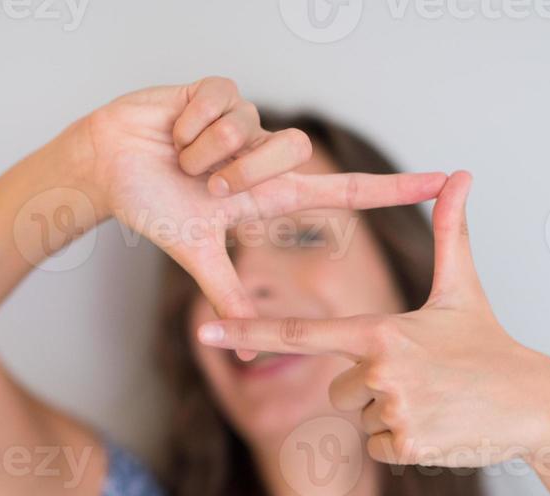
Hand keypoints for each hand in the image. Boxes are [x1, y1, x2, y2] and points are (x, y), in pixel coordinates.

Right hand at [75, 77, 446, 318]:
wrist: (106, 169)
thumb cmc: (150, 206)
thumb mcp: (196, 254)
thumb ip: (229, 296)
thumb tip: (248, 351)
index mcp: (269, 194)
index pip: (346, 191)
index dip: (394, 189)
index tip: (443, 182)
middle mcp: (265, 155)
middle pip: (292, 154)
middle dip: (240, 173)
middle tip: (204, 184)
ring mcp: (246, 121)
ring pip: (255, 129)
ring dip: (209, 151)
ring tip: (182, 158)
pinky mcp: (220, 90)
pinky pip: (224, 103)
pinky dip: (191, 125)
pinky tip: (174, 131)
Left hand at [196, 172, 549, 465]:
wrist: (535, 404)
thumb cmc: (490, 343)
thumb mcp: (464, 290)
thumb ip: (451, 234)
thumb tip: (462, 174)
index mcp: (381, 331)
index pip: (301, 333)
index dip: (248, 331)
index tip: (202, 330)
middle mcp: (380, 371)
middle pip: (337, 388)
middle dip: (371, 388)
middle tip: (420, 379)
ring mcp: (393, 410)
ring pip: (359, 418)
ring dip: (389, 415)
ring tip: (433, 401)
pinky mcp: (407, 446)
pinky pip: (377, 447)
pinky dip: (402, 443)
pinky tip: (437, 427)